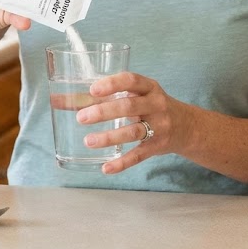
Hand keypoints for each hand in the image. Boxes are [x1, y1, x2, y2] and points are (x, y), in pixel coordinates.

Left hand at [75, 72, 190, 174]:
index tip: (93, 89)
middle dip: (104, 112)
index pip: (131, 80)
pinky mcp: (158, 146)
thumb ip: (101, 97)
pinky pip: (139, 155)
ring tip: (88, 141)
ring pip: (133, 131)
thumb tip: (59, 100)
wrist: (188, 126)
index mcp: (149, 87)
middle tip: (81, 118)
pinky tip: (106, 168)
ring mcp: (159, 126)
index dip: (112, 84)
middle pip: (129, 106)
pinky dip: (122, 162)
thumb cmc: (151, 106)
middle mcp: (156, 104)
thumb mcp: (135, 95)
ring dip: (110, 137)